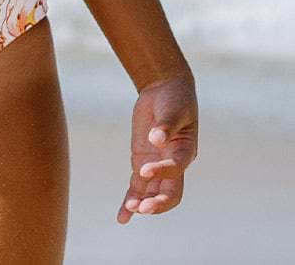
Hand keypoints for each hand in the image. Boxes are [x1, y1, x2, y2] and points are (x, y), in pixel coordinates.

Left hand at [117, 73, 197, 223]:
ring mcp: (157, 166)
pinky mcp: (142, 163)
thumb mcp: (173, 108)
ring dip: (142, 204)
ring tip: (130, 211)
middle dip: (157, 203)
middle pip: (169, 193)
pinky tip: (122, 218)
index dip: (162, 172)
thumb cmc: (174, 99)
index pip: (176, 169)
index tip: (144, 169)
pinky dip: (130, 202)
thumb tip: (156, 138)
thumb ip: (166, 124)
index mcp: (185, 151)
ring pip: (152, 193)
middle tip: (142, 208)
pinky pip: (137, 187)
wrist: (165, 90)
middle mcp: (173, 163)